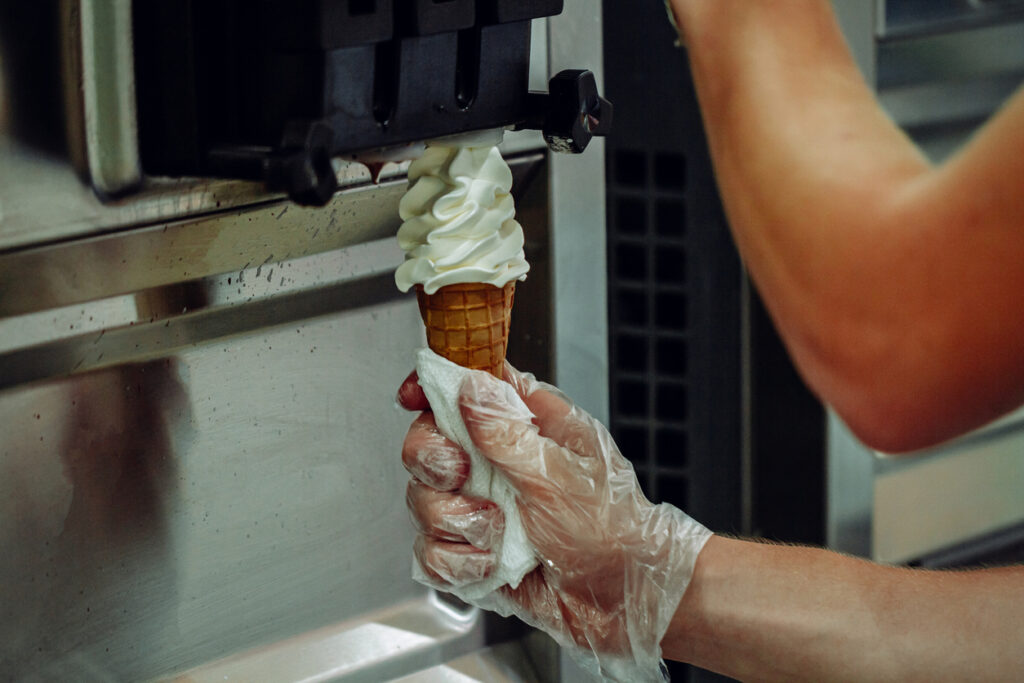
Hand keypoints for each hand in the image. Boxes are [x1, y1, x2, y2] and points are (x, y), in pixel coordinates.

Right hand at [398, 363, 710, 678]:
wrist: (627, 599)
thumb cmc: (614, 529)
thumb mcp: (559, 474)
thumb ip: (506, 432)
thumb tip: (469, 387)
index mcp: (528, 425)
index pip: (468, 385)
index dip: (434, 385)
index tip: (412, 396)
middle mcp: (498, 462)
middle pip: (428, 441)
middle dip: (434, 462)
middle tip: (462, 476)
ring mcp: (483, 507)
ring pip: (423, 500)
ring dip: (453, 521)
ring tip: (496, 534)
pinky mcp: (474, 552)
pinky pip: (431, 551)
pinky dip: (454, 563)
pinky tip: (490, 564)